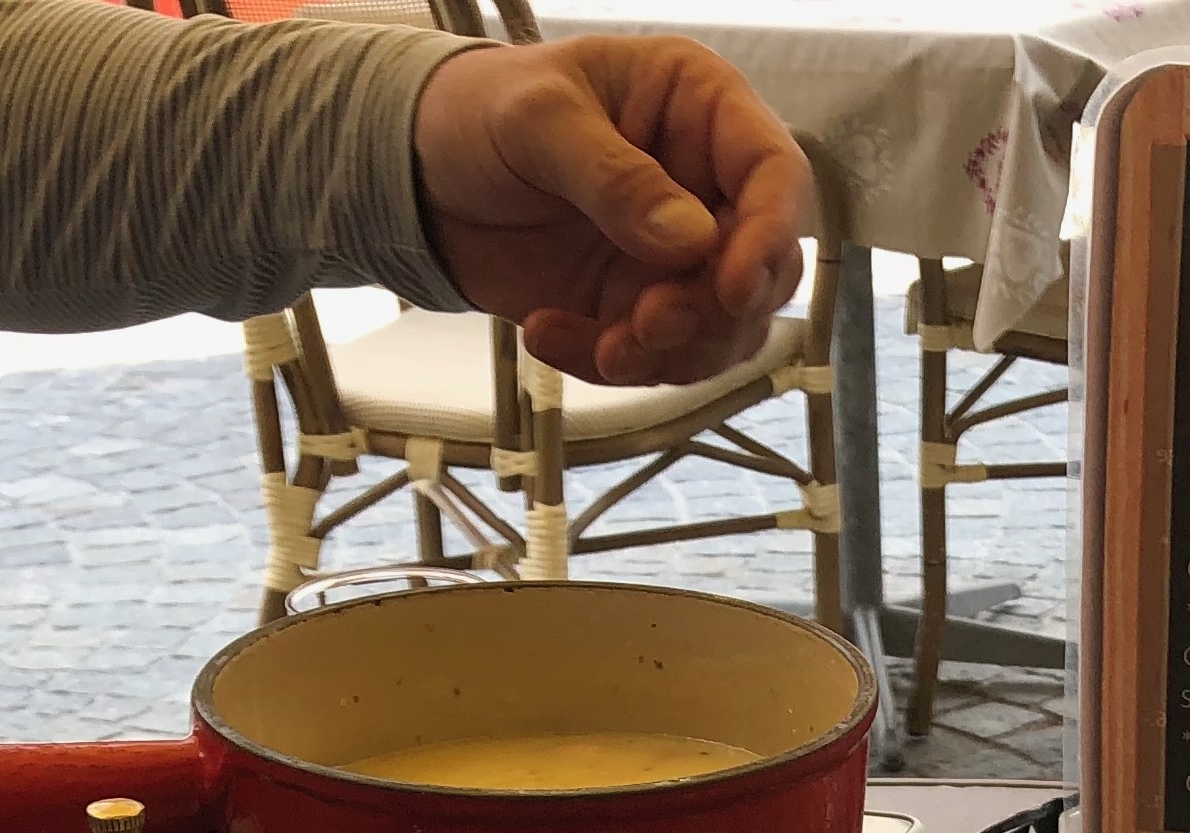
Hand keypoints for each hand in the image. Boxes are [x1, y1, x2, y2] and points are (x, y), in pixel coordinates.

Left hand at [410, 39, 815, 386]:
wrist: (415, 172)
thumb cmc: (479, 110)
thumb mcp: (538, 121)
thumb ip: (614, 176)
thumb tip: (688, 240)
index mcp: (700, 109)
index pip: (774, 173)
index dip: (770, 234)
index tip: (733, 286)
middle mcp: (704, 185)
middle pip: (764, 269)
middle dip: (712, 312)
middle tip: (647, 324)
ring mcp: (675, 254)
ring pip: (722, 330)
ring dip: (669, 355)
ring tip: (601, 347)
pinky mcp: (636, 307)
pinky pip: (656, 360)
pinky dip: (609, 365)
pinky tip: (544, 333)